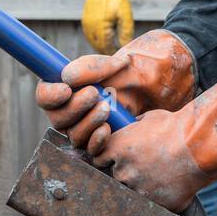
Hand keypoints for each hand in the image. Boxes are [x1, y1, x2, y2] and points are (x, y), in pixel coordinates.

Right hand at [35, 29, 196, 153]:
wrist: (170, 84)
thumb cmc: (142, 70)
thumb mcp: (116, 64)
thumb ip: (91, 68)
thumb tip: (66, 77)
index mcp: (72, 88)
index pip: (46, 96)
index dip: (50, 95)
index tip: (65, 89)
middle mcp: (77, 110)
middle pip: (58, 119)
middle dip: (73, 108)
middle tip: (94, 95)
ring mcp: (92, 128)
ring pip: (73, 136)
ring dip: (86, 123)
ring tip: (105, 108)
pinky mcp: (108, 143)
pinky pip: (92, 150)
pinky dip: (96, 141)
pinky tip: (108, 130)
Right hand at [81, 0, 134, 53]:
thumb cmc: (118, 0)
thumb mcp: (125, 15)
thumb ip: (125, 32)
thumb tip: (125, 47)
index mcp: (101, 27)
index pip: (106, 47)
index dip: (112, 53)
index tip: (119, 57)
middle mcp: (91, 28)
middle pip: (98, 46)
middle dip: (106, 52)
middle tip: (115, 55)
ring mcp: (86, 24)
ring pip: (92, 41)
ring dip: (100, 46)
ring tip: (110, 49)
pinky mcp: (85, 20)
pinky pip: (89, 35)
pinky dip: (95, 40)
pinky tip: (102, 40)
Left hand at [93, 110, 207, 211]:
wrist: (200, 147)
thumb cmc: (176, 128)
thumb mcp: (149, 119)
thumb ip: (132, 127)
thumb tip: (128, 128)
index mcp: (117, 149)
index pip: (99, 160)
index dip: (109, 158)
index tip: (119, 157)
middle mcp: (123, 172)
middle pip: (117, 177)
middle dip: (129, 171)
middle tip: (147, 163)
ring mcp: (139, 191)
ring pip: (134, 191)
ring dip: (144, 185)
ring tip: (162, 173)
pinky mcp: (156, 204)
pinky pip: (155, 202)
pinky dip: (162, 195)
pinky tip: (173, 183)